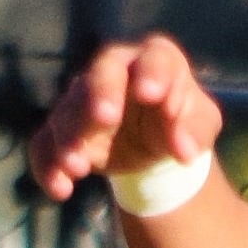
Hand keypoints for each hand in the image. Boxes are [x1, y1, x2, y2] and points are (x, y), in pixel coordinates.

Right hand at [29, 31, 224, 204]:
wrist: (154, 141)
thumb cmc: (181, 121)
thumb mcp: (201, 125)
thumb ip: (196, 133)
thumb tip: (184, 151)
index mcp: (155, 60)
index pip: (155, 58)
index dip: (152, 72)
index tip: (151, 93)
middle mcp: (114, 71)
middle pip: (102, 74)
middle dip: (101, 94)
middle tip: (105, 117)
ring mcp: (84, 98)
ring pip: (69, 111)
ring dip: (70, 139)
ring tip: (78, 167)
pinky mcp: (65, 129)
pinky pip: (46, 144)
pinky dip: (48, 166)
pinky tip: (61, 189)